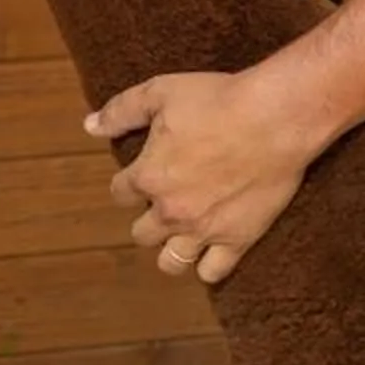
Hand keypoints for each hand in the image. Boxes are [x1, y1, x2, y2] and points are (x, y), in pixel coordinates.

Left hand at [86, 68, 315, 285]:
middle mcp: (170, 211)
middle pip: (141, 233)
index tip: (140, 175)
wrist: (275, 118)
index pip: (120, 193)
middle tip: (166, 202)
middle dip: (147, 219)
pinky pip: (213, 272)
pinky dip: (208, 266)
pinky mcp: (238, 239)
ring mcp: (203, 230)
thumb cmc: (217, 100)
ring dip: (170, 250)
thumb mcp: (159, 92)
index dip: (128, 184)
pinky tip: (212, 252)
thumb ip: (121, 112)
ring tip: (181, 235)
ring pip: (171, 262)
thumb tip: (89, 126)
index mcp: (148, 176)